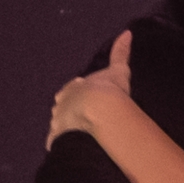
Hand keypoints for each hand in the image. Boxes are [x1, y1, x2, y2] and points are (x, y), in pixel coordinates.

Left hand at [46, 30, 132, 150]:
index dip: (77, 93)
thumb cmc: (110, 90)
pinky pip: (56, 142)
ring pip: (58, 125)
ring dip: (64, 129)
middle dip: (68, 111)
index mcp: (75, 87)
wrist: (100, 110)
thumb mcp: (118, 70)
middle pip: (62, 106)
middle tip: (80, 119)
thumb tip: (127, 32)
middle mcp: (62, 102)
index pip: (72, 89)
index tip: (83, 98)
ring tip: (75, 137)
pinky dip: (59, 145)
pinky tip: (64, 150)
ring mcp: (58, 121)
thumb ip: (121, 52)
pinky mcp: (58, 137)